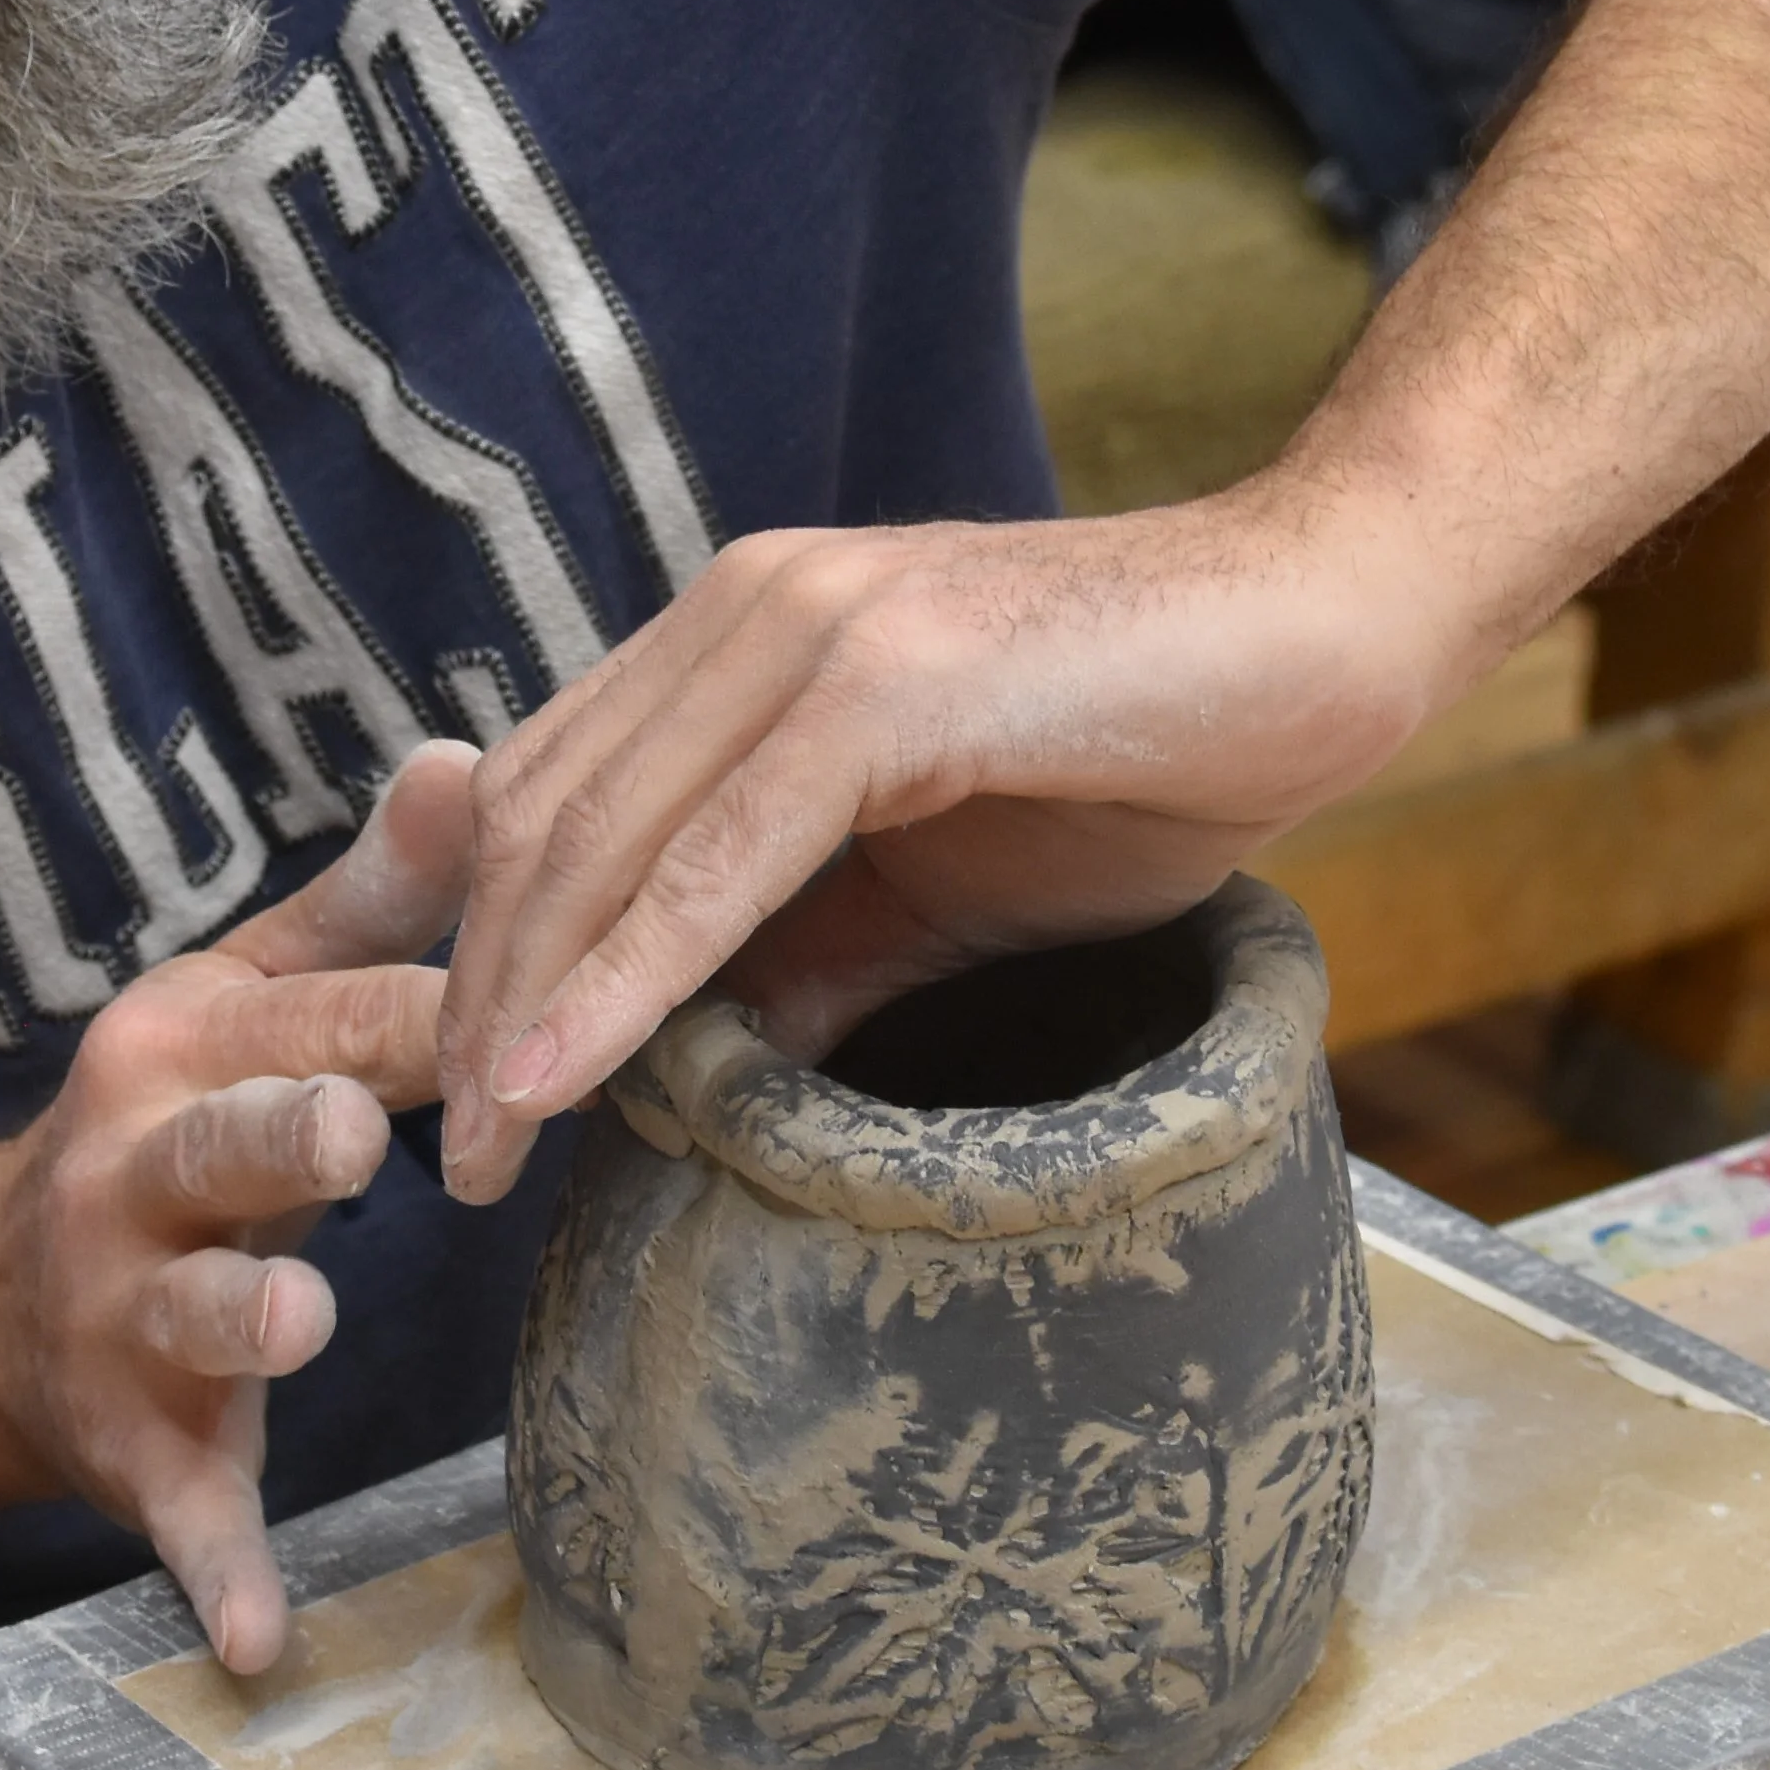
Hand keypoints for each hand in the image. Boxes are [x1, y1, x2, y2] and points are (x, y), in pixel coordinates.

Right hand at [0, 740, 476, 1669]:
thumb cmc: (176, 1120)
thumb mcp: (243, 996)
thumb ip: (369, 898)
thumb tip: (477, 758)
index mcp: (183, 1048)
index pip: (320, 1013)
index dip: (432, 1008)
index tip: (554, 984)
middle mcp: (135, 1171)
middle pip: (228, 1138)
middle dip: (288, 1126)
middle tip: (359, 1118)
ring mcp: (120, 1314)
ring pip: (189, 1311)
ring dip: (242, 1315)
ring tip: (304, 1315)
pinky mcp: (128, 1446)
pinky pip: (176, 1510)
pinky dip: (211, 1570)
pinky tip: (256, 1634)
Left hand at [432, 488, 1469, 1202]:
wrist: (1326, 632)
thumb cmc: (1150, 745)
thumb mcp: (934, 874)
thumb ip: (805, 942)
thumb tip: (688, 1063)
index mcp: (738, 633)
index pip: (547, 796)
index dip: (479, 948)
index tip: (454, 1096)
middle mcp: (743, 607)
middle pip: (538, 822)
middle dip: (468, 998)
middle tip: (442, 1162)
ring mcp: (807, 627)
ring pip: (601, 838)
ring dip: (521, 1005)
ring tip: (480, 1149)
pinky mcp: (881, 678)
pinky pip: (717, 853)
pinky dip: (626, 972)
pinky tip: (564, 1072)